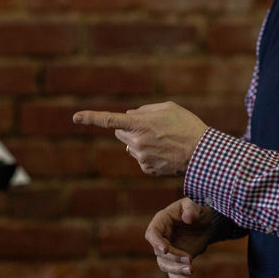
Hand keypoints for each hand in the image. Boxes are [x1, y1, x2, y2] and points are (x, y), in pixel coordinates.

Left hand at [72, 101, 206, 175]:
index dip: (91, 118)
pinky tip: (165, 152)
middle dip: (129, 128)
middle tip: (151, 127)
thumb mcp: (168, 108)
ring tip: (164, 140)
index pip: (110, 120)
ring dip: (140, 141)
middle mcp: (137, 143)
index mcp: (140, 124)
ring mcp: (141, 158)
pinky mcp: (147, 169)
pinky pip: (140, 158)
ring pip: (130, 146)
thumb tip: (128, 116)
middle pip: (120, 133)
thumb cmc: (187, 126)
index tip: (75, 117)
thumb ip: (145, 110)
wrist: (203, 153)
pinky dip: (149, 154)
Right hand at [145, 198, 212, 277]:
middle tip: (189, 260)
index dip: (156, 242)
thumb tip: (188, 218)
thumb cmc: (196, 210)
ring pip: (165, 265)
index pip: (152, 233)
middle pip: (159, 253)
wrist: (205, 223)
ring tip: (191, 270)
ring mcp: (167, 252)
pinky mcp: (176, 262)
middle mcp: (161, 238)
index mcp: (161, 222)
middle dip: (173, 258)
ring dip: (177, 270)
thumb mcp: (194, 204)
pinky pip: (173, 274)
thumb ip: (191, 208)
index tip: (165, 249)